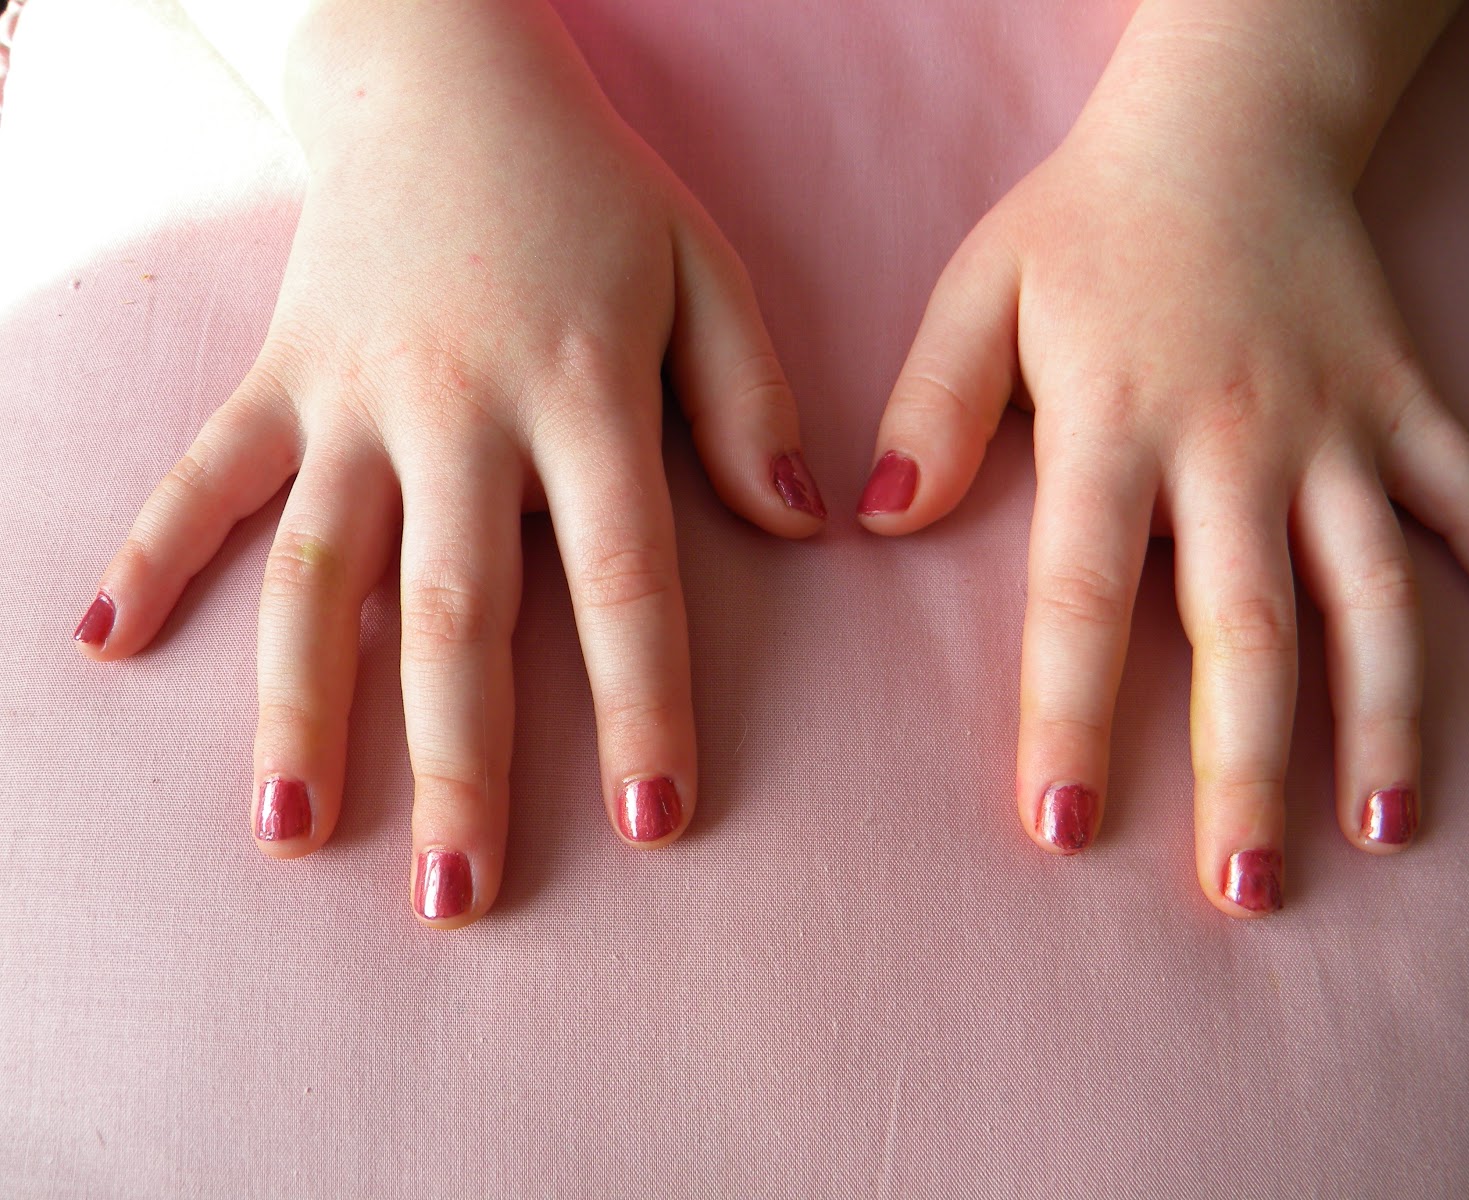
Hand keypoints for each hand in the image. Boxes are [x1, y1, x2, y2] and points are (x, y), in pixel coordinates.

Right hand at [73, 0, 823, 927]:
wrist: (444, 71)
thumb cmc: (592, 187)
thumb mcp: (702, 271)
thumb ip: (750, 403)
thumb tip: (803, 530)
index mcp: (585, 395)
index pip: (625, 580)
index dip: (643, 708)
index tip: (653, 826)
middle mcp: (460, 410)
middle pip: (456, 612)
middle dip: (459, 762)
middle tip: (458, 896)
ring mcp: (354, 395)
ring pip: (318, 570)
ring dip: (298, 705)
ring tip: (286, 831)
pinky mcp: (278, 373)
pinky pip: (206, 470)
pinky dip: (151, 548)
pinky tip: (102, 639)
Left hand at [857, 38, 1468, 916]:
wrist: (1226, 119)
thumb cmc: (1086, 223)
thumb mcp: (978, 292)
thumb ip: (930, 409)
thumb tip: (882, 524)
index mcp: (1113, 424)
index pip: (1081, 598)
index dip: (1069, 718)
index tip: (1065, 830)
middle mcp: (1234, 440)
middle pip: (1244, 629)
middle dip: (1244, 768)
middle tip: (1243, 892)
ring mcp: (1335, 424)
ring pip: (1373, 591)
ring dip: (1388, 716)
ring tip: (1391, 832)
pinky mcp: (1405, 399)